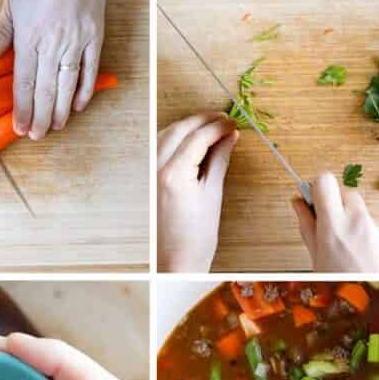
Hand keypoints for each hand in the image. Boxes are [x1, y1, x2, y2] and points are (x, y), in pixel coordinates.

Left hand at [0, 0, 110, 138]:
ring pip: (67, 85)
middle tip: (37, 136)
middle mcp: (52, 45)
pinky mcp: (94, 38)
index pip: (24, 82)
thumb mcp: (12, 2)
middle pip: (46, 89)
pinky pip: (89, 70)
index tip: (19, 126)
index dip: (22, 108)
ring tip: (56, 127)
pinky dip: (85, 90)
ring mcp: (76, 43)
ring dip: (61, 110)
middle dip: (40, 116)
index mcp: (29, 37)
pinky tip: (80, 105)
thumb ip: (1, 33)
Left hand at [157, 112, 238, 271]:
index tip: (232, 123)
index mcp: (172, 175)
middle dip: (202, 120)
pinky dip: (175, 137)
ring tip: (210, 127)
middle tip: (223, 119)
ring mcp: (147, 173)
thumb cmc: (196, 236)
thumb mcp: (213, 194)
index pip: (198, 137)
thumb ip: (220, 159)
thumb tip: (229, 137)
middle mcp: (154, 170)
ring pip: (165, 134)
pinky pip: (159, 147)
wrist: (176, 261)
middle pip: (179, 129)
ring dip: (187, 126)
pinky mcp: (146, 178)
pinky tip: (191, 140)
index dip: (218, 126)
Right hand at [291, 172, 378, 272]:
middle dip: (340, 208)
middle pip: (347, 194)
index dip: (319, 189)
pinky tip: (373, 262)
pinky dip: (377, 240)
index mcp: (334, 227)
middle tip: (336, 233)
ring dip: (360, 227)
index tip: (317, 199)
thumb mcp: (317, 262)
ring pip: (366, 214)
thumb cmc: (347, 291)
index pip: (324, 181)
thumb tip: (298, 203)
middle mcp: (360, 222)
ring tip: (357, 257)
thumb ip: (307, 227)